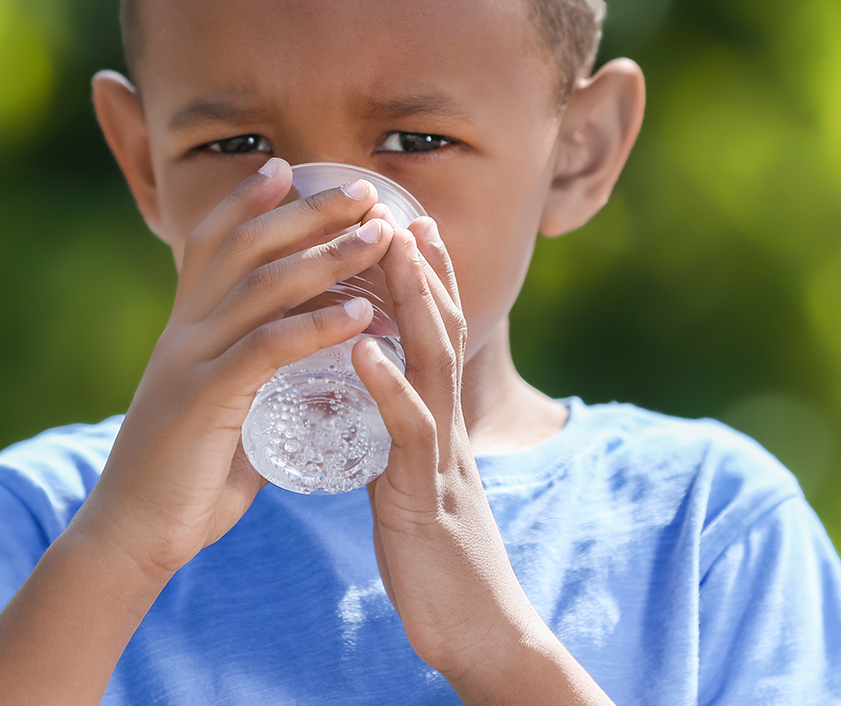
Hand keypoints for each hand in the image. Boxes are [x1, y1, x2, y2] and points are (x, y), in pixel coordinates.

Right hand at [67, 159, 391, 579]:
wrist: (130, 537)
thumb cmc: (181, 481)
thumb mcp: (218, 414)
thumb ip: (252, 389)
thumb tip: (300, 383)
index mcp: (184, 330)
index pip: (210, 244)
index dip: (245, 201)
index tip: (286, 166)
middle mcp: (183, 331)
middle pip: (245, 247)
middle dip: (307, 211)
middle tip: (364, 189)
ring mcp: (190, 361)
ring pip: (262, 287)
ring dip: (327, 256)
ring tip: (379, 237)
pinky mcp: (203, 400)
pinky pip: (266, 349)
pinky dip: (316, 326)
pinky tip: (359, 315)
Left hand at [354, 219, 613, 704]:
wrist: (479, 633)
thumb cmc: (441, 563)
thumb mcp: (418, 487)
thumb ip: (399, 444)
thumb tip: (372, 411)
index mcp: (438, 424)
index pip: (434, 336)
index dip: (422, 280)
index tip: (404, 222)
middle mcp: (446, 428)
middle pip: (440, 330)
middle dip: (423, 268)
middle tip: (404, 206)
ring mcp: (441, 457)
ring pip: (432, 364)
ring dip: (415, 301)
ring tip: (393, 247)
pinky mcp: (425, 495)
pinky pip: (407, 432)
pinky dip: (386, 385)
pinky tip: (361, 350)